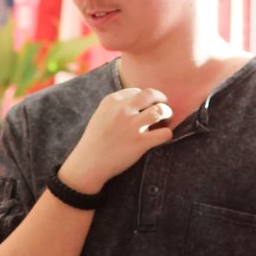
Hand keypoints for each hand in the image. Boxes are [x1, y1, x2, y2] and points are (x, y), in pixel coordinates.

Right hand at [59, 88, 173, 192]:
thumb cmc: (94, 142)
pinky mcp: (140, 143)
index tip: (145, 106)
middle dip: (160, 98)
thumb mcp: (100, 116)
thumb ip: (115, 107)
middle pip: (150, 94)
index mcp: (111, 101)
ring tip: (166, 119)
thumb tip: (136, 103)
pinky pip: (164, 133)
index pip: (136, 91)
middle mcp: (122, 110)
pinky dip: (167, 134)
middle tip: (163, 105)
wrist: (88, 163)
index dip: (144, 98)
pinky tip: (162, 136)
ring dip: (167, 113)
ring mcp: (132, 126)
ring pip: (160, 111)